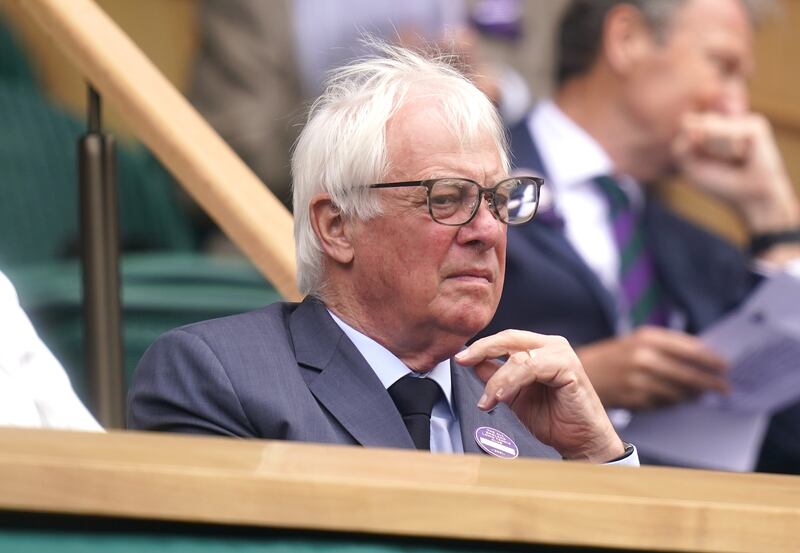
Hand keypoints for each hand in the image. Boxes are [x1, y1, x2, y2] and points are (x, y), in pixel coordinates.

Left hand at [456, 330, 622, 462]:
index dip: (480, 347)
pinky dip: (510, 382)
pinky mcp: (569, 367)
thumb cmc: (554, 419)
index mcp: (539, 348)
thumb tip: (473, 365)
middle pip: (508, 338)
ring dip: (496, 379)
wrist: (581, 442)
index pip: (504, 339)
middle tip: (461, 361)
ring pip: (517, 356)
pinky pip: (530, 368)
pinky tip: (500, 398)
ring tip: (487, 400)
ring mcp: (561, 353)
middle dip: (481, 349)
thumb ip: (497, 378)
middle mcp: (551, 345)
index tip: (458, 358)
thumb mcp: (515, 397)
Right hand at [576, 327, 728, 409]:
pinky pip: (663, 403)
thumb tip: (704, 360)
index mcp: (647, 337)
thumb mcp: (637, 341)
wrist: (580, 371)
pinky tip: (680, 400)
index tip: (725, 366)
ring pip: (678, 391)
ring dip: (693, 394)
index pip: (689, 348)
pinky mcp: (633, 398)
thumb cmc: (614, 356)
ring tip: (702, 395)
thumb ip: (668, 348)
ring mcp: (637, 379)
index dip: (710, 359)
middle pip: (688, 373)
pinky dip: (675, 402)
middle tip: (724, 387)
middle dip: (709, 381)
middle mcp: (643, 357)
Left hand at [673, 112, 798, 233]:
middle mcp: (726, 120)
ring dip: (718, 153)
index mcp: (709, 127)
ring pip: (711, 129)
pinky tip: (746, 156)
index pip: (686, 125)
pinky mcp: (755, 125)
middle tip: (721, 164)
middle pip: (695, 126)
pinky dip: (732, 151)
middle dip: (701, 150)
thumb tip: (694, 121)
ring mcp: (741, 120)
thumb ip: (682, 144)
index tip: (704, 163)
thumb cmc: (720, 183)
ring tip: (735, 161)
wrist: (750, 198)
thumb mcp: (690, 166)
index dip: (689, 149)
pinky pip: (729, 134)